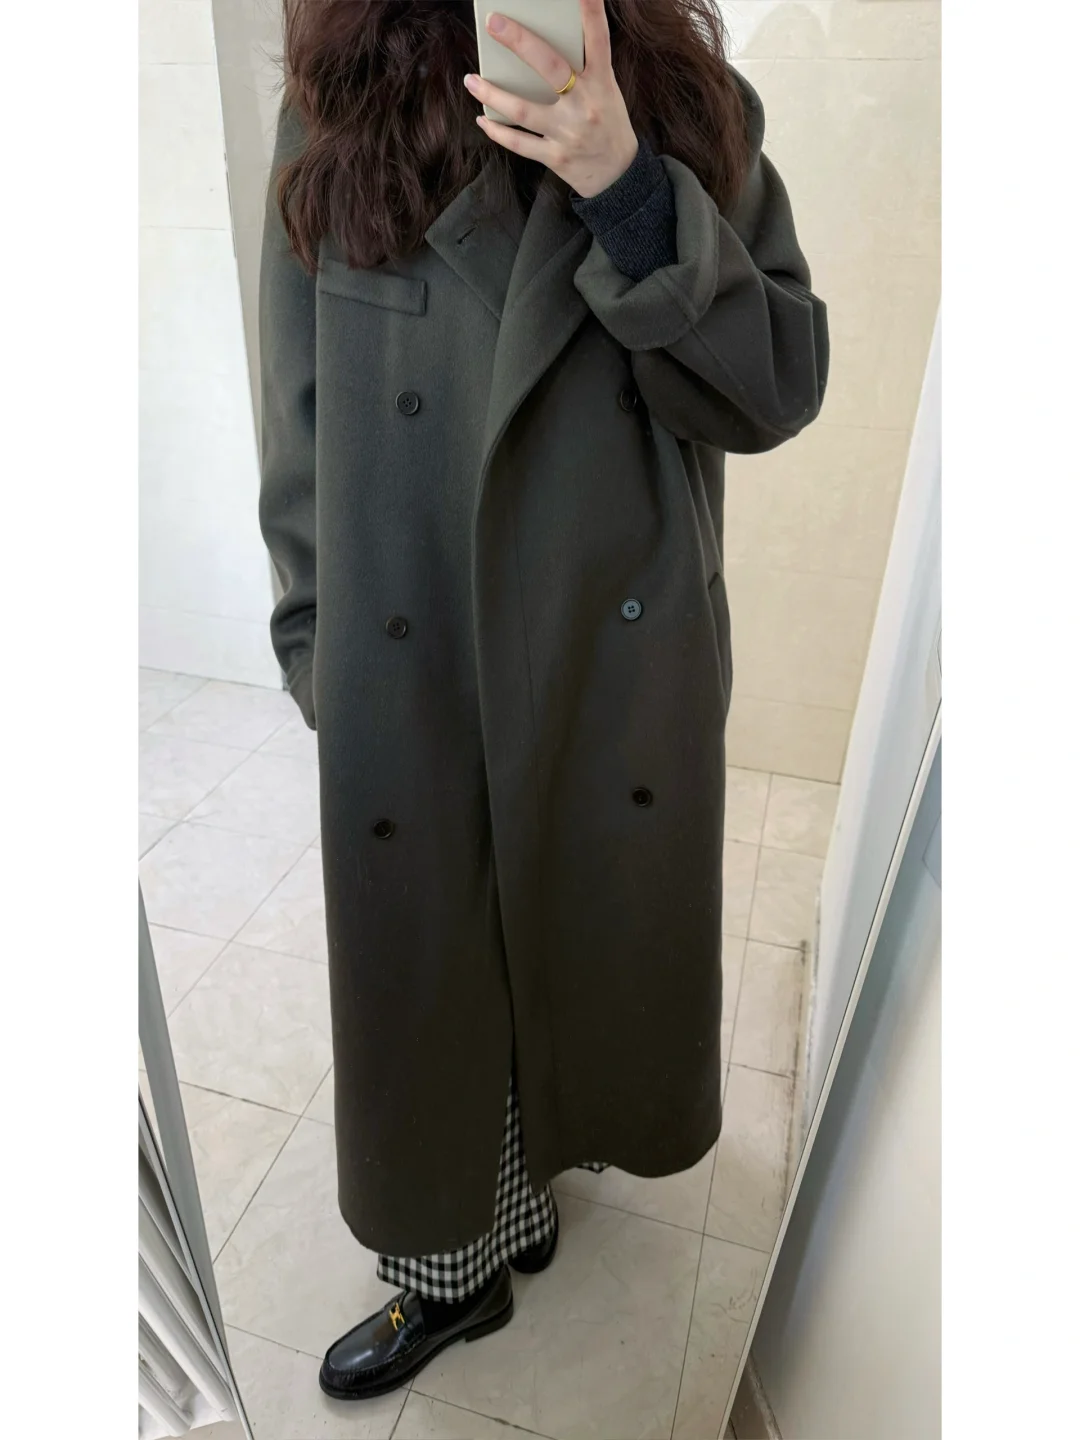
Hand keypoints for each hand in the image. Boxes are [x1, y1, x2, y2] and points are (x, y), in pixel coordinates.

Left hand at [464, 0, 638, 198]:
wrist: (619, 177)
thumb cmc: (608, 124)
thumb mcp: (607, 92)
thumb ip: (583, 70)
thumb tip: (539, 47)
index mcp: (602, 83)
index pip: (599, 41)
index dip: (592, 12)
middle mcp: (585, 105)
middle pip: (550, 68)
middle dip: (521, 43)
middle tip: (495, 22)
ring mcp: (569, 133)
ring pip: (524, 110)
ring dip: (493, 94)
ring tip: (470, 80)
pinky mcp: (556, 157)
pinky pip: (520, 143)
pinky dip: (498, 132)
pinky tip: (483, 120)